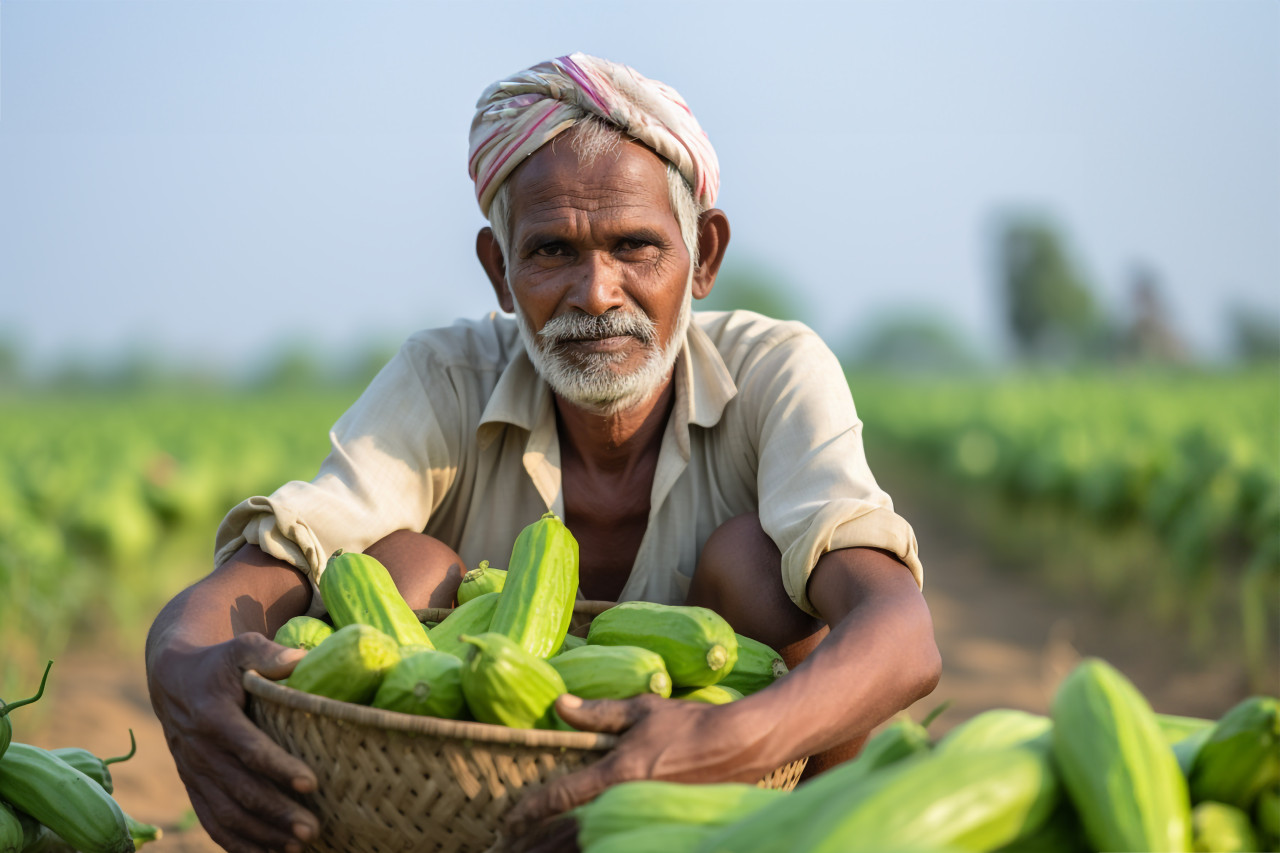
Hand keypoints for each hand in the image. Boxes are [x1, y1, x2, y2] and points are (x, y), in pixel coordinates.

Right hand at [147, 632, 319, 852]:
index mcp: (213, 716)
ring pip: (227, 813)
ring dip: (263, 835)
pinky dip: (239, 844)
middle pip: (241, 789)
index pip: (249, 747)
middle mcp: (200, 751)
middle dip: (278, 812)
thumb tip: (304, 659)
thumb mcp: (241, 648)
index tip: (312, 782)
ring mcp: (195, 773)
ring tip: (300, 847)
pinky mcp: (195, 787)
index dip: (279, 767)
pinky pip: (213, 822)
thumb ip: (269, 653)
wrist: (174, 680)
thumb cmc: (220, 662)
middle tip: (314, 828)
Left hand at [503, 693, 770, 848]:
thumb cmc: (689, 723)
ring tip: (540, 851)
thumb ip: (599, 713)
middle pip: (573, 832)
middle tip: (512, 846)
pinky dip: (598, 845)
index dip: (532, 809)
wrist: (742, 745)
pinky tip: (582, 845)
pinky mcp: (661, 826)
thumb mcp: (642, 709)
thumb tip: (560, 704)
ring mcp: (645, 815)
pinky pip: (623, 841)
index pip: (564, 796)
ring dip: (564, 848)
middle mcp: (628, 800)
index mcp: (618, 772)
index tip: (510, 820)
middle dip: (541, 842)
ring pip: (596, 842)